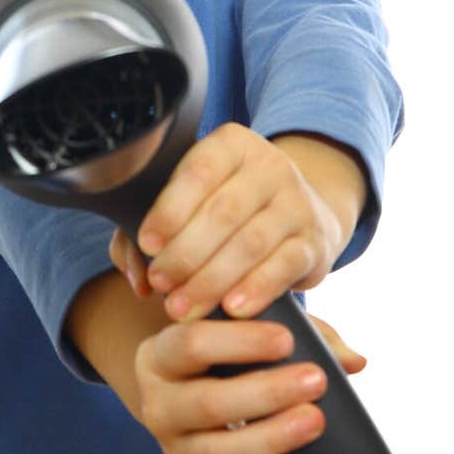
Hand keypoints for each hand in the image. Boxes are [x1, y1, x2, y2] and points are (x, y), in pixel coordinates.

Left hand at [108, 122, 346, 322]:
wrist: (299, 213)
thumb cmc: (224, 208)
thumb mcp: (188, 204)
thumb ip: (147, 233)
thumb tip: (138, 278)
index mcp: (232, 144)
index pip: (199, 172)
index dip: (170, 209)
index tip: (147, 244)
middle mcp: (270, 166)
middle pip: (223, 211)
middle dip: (186, 253)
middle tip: (161, 283)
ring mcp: (298, 203)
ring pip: (251, 243)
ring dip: (212, 279)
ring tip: (183, 307)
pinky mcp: (315, 241)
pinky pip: (284, 265)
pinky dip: (256, 289)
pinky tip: (231, 309)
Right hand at [133, 311, 365, 453]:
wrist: (183, 392)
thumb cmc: (223, 352)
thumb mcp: (245, 330)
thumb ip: (299, 334)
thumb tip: (355, 362)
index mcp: (160, 354)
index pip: (191, 343)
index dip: (239, 342)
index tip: (287, 338)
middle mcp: (156, 402)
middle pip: (207, 402)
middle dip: (266, 392)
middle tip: (316, 380)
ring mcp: (171, 446)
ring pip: (217, 451)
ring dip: (271, 437)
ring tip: (316, 421)